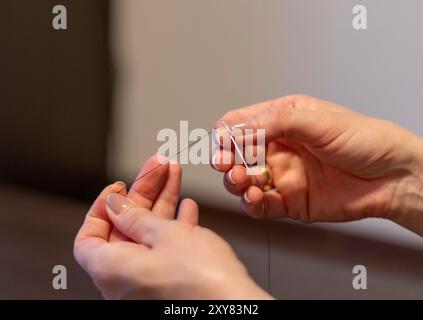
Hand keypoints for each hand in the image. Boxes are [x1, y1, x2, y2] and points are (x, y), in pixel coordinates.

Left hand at [74, 155, 270, 298]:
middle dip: (143, 193)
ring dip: (163, 202)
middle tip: (158, 168)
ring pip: (149, 234)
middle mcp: (125, 280)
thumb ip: (136, 217)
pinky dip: (174, 226)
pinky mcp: (171, 282)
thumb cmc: (199, 279)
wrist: (235, 306)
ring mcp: (149, 282)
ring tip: (174, 175)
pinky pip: (166, 249)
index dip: (101, 207)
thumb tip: (116, 204)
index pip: (89, 235)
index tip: (119, 187)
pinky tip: (187, 208)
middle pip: (124, 228)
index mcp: (111, 269)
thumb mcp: (164, 234)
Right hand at [212, 95, 422, 234]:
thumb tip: (239, 129)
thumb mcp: (319, 121)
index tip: (223, 140)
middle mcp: (279, 148)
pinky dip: (252, 204)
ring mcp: (283, 175)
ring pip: (245, 181)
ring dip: (236, 182)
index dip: (228, 131)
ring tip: (240, 180)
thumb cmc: (366, 140)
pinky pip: (262, 205)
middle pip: (237, 154)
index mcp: (284, 120)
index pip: (243, 123)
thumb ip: (276, 122)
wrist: (393, 177)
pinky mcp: (290, 201)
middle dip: (225, 158)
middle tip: (224, 163)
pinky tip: (253, 199)